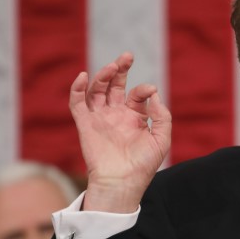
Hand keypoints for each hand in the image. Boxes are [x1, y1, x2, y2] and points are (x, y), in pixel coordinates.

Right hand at [69, 52, 171, 212]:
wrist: (123, 182)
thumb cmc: (144, 165)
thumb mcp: (162, 139)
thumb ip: (162, 116)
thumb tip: (153, 95)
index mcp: (135, 117)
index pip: (138, 94)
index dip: (144, 89)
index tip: (150, 91)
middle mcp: (116, 115)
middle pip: (115, 85)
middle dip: (120, 69)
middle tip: (127, 56)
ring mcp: (100, 118)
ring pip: (97, 90)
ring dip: (103, 76)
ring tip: (112, 66)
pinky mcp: (85, 124)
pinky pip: (77, 103)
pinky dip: (78, 88)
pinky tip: (84, 76)